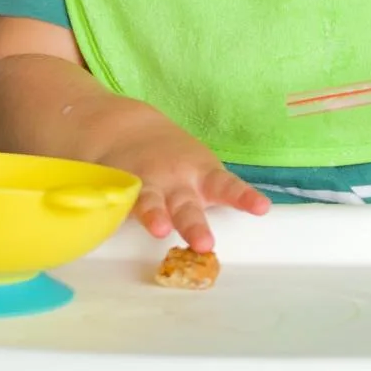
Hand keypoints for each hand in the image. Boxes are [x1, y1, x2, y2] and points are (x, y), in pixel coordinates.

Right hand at [99, 107, 269, 253]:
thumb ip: (211, 193)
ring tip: (160, 230)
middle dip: (195, 225)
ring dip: (155, 216)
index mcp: (200, 176)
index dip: (244, 198)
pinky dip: (114, 210)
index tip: (262, 208)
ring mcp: (145, 184)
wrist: (125, 127)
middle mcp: (175, 182)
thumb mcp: (197, 169)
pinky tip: (108, 216)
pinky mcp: (118, 187)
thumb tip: (245, 218)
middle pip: (187, 206)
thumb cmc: (172, 159)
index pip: (227, 187)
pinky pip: (117, 200)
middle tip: (204, 244)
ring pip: (150, 202)